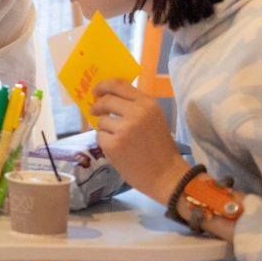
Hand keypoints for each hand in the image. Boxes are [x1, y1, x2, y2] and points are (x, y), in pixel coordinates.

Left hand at [90, 78, 191, 203]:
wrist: (167, 176)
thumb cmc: (160, 147)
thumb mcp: (153, 118)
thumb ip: (134, 106)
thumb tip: (107, 96)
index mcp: (147, 104)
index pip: (118, 84)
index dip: (103, 85)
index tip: (96, 91)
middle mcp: (136, 113)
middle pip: (106, 100)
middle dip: (97, 106)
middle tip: (94, 111)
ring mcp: (124, 129)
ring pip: (101, 120)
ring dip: (104, 128)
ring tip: (117, 138)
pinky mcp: (114, 145)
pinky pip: (99, 136)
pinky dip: (104, 141)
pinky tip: (117, 149)